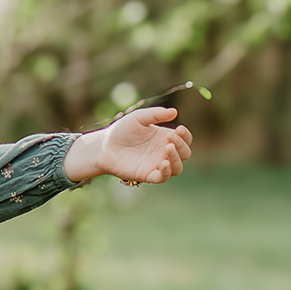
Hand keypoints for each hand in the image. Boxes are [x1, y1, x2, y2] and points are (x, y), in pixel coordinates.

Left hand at [65, 106, 190, 186]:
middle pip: (185, 153)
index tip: (179, 129)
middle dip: (182, 145)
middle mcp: (163, 152)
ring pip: (177, 168)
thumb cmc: (121, 131)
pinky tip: (163, 163)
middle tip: (170, 136)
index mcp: (164, 138)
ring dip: (177, 159)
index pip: (185, 140)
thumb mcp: (138, 118)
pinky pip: (163, 177)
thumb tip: (174, 112)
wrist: (104, 145)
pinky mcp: (147, 175)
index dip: (186, 136)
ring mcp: (157, 164)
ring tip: (168, 147)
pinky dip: (166, 172)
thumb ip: (155, 114)